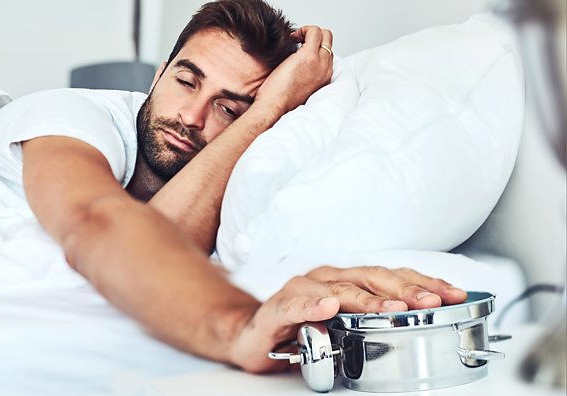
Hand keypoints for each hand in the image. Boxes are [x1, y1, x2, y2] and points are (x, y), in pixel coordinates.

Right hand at [228, 265, 466, 372]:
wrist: (256, 334)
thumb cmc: (303, 326)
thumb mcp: (347, 323)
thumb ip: (375, 318)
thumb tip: (424, 319)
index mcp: (347, 279)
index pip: (391, 276)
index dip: (423, 283)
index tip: (453, 294)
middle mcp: (327, 278)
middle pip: (371, 278)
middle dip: (404, 291)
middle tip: (430, 302)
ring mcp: (301, 290)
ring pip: (338, 290)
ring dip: (367, 300)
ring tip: (390, 311)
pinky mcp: (278, 309)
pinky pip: (296, 306)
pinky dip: (312, 307)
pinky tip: (327, 309)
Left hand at [253, 25, 333, 116]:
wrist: (274, 107)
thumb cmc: (281, 100)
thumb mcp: (300, 87)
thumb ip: (306, 74)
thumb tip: (300, 63)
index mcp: (324, 77)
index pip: (328, 53)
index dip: (315, 47)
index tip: (301, 48)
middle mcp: (326, 69)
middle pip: (329, 42)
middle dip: (314, 36)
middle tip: (298, 40)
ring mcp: (319, 62)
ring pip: (324, 34)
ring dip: (309, 32)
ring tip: (295, 39)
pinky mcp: (308, 56)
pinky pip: (313, 31)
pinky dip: (303, 30)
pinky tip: (291, 38)